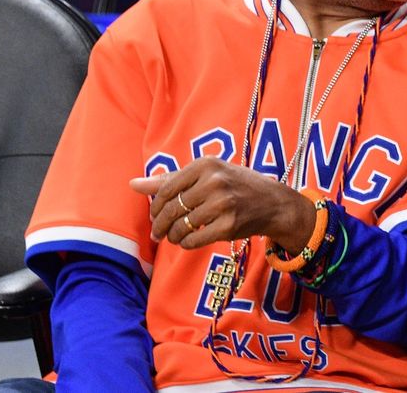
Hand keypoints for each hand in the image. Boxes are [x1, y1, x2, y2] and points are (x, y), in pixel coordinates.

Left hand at [129, 157, 315, 251]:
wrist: (273, 203)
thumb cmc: (236, 185)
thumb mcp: (207, 174)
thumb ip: (170, 179)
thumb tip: (133, 184)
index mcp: (206, 164)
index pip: (166, 189)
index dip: (155, 207)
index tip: (154, 216)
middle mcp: (214, 182)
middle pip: (171, 209)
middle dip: (159, 225)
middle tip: (158, 233)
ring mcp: (223, 204)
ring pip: (180, 226)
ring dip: (172, 236)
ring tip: (175, 236)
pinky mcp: (229, 225)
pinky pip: (193, 239)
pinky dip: (186, 243)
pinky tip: (189, 240)